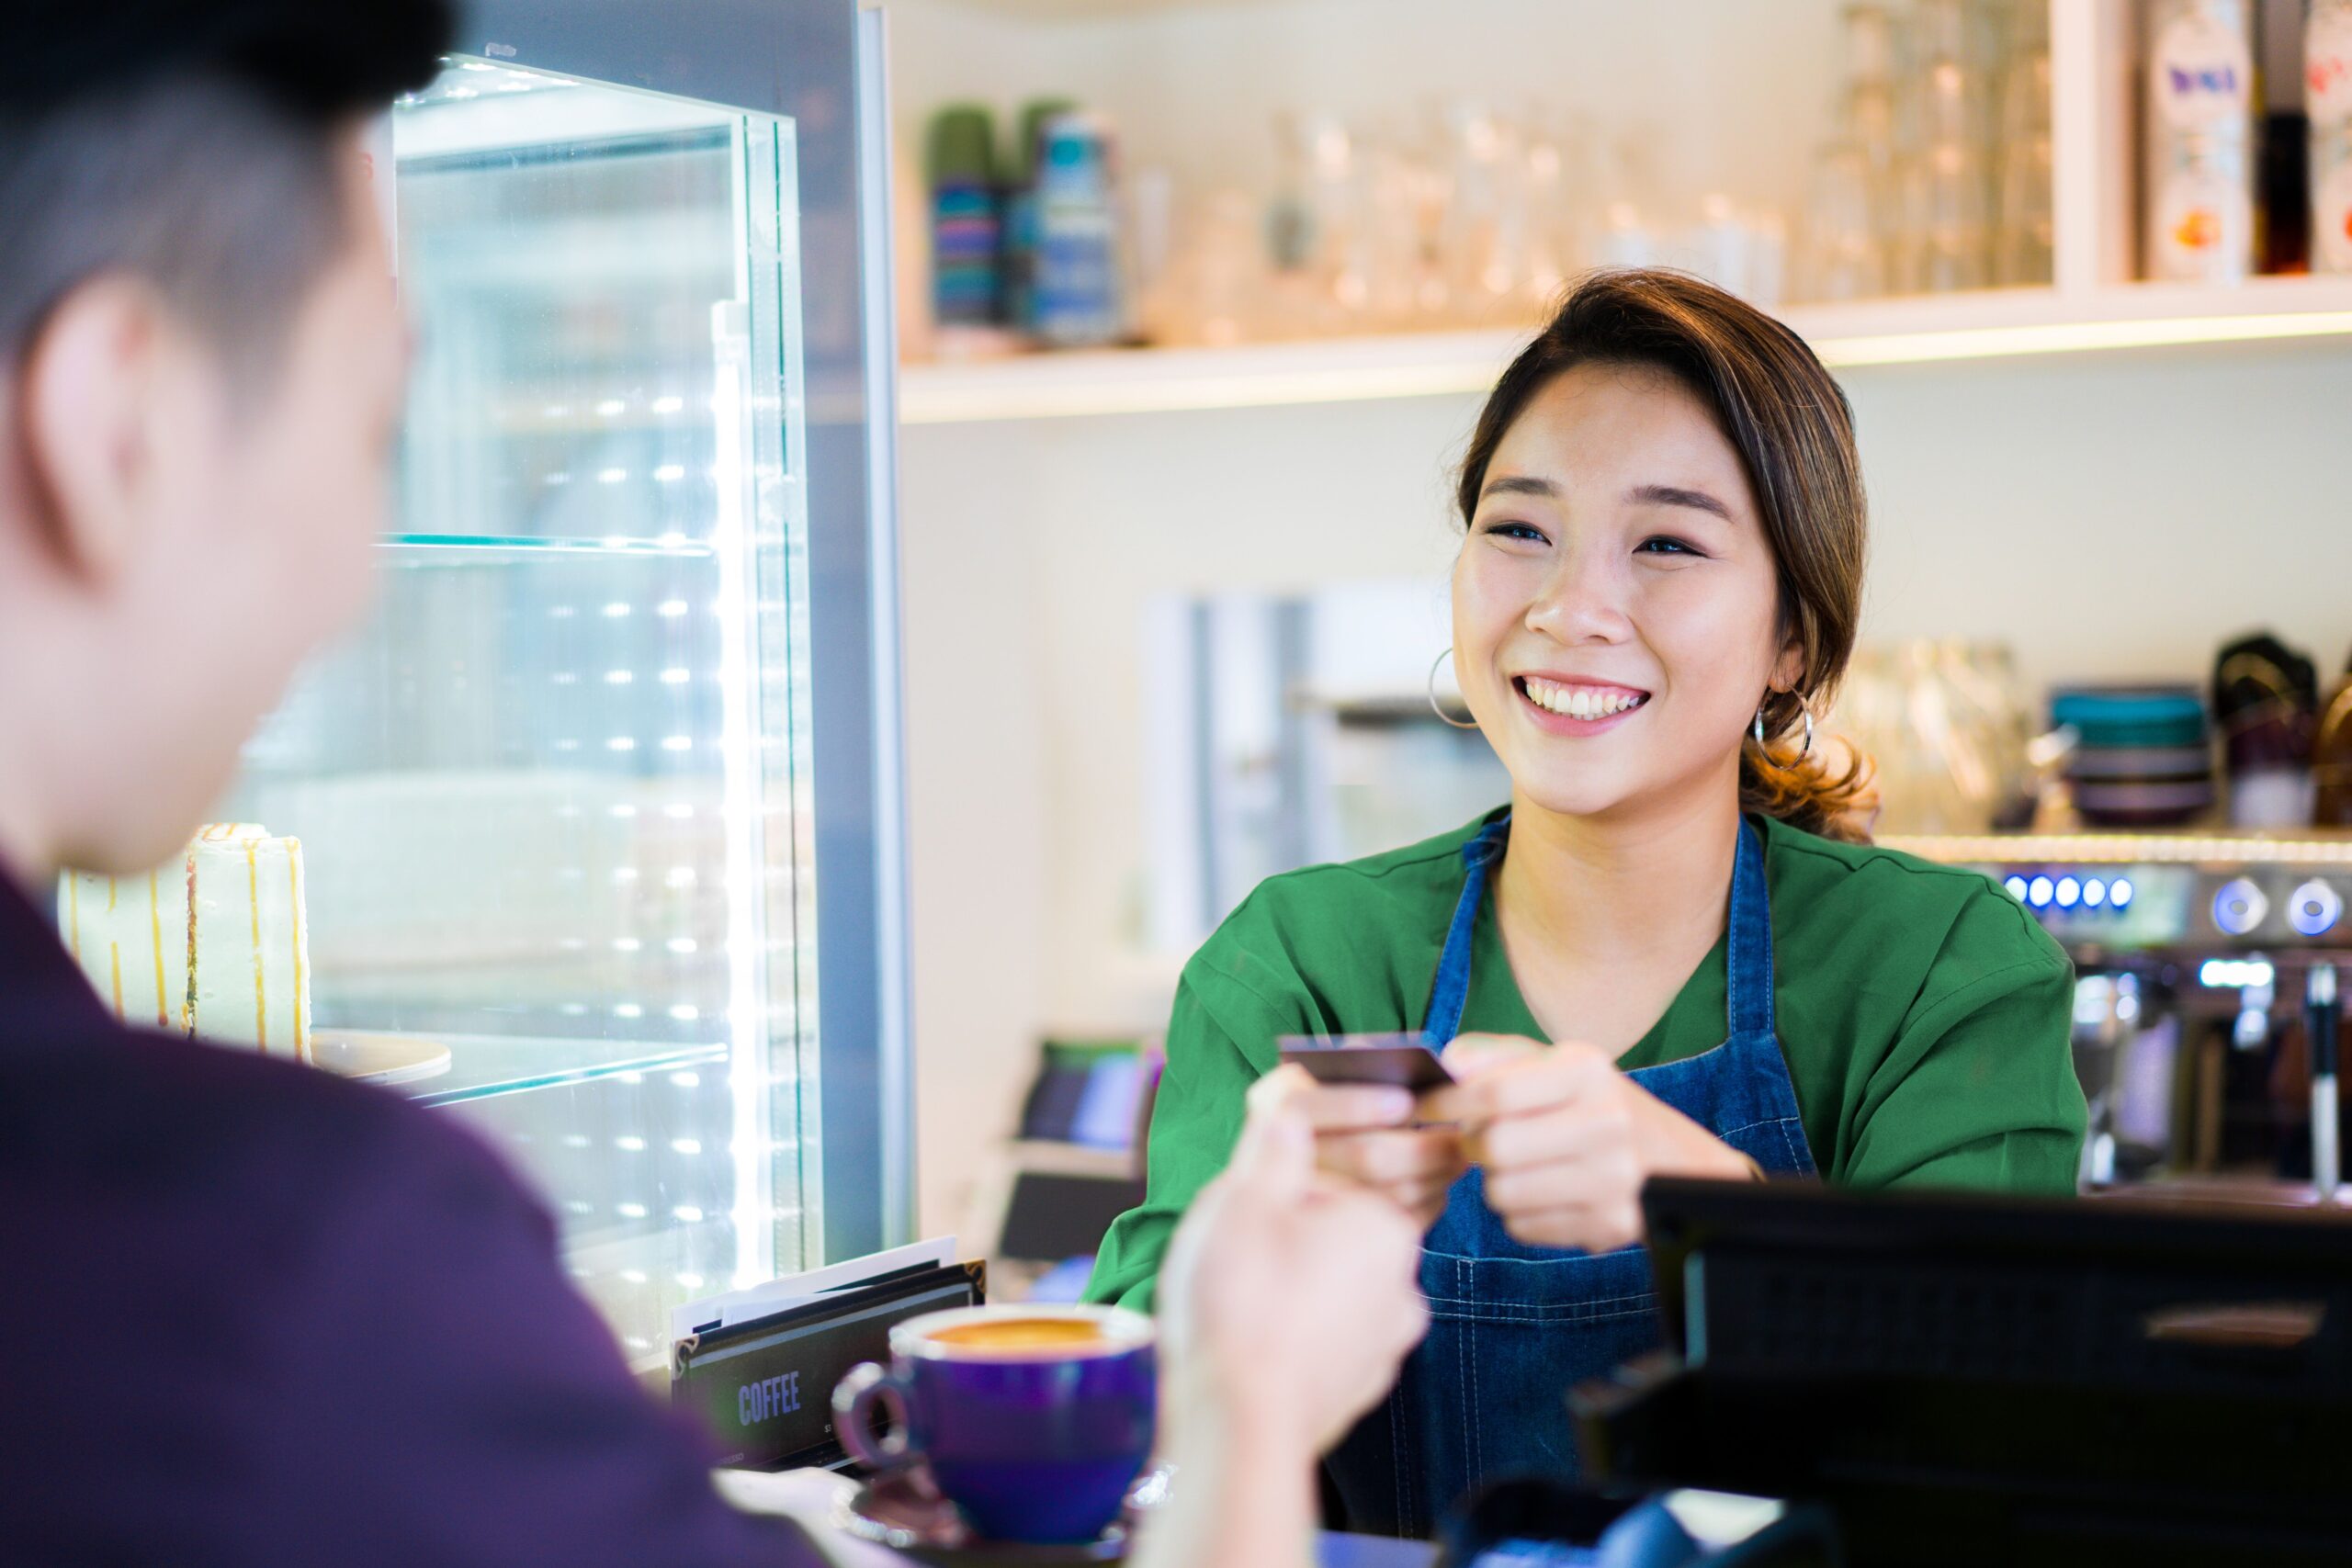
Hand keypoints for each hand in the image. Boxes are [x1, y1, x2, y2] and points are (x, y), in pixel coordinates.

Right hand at [1159, 1068, 1430, 1457]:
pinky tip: (1258, 1342)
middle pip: (1336, 1235)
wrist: (1238, 1424)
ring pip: (1335, 1291)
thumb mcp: (1244, 1200)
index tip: (1246, 1202)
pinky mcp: (1360, 1388)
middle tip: (1235, 1254)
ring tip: (1240, 1301)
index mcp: (1384, 1225)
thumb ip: (1274, 1147)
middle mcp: (1404, 1283)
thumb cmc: (1242, 1304)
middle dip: (1291, 1237)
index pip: (1332, 1180)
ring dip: (1297, 1287)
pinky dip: (1300, 1336)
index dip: (1278, 1188)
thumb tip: (1288, 1110)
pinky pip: (1330, 1342)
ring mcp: (1387, 1343)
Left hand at [1419, 1034, 1756, 1253]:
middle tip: (1476, 1141)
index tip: (1425, 1106)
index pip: (1495, 1091)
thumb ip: (1498, 1055)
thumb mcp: (1560, 1064)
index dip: (1447, 1102)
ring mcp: (1612, 1179)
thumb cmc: (1597, 1105)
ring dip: (1494, 1182)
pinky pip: (1523, 1226)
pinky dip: (1519, 1212)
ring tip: (1517, 1166)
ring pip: (1502, 1192)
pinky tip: (1543, 1192)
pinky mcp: (1609, 1225)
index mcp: (1588, 1072)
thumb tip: (1447, 1060)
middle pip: (1493, 1147)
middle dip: (1470, 1145)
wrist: (1677, 1162)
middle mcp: (1606, 1122)